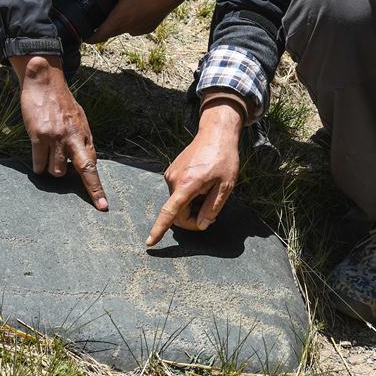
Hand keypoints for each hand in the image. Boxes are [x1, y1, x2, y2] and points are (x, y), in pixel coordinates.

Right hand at [10, 54, 108, 210]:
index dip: (97, 186)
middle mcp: (73, 137)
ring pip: (57, 171)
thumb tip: (85, 161)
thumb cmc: (62, 102)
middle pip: (85, 169)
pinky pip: (39, 163)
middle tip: (99, 205)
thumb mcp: (79, 119)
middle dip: (93, 190)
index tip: (103, 205)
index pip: (94, 164)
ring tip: (51, 157)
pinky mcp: (39, 136)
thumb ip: (81, 140)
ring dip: (54, 170)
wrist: (44, 82)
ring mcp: (56, 138)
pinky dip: (39, 166)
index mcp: (84, 134)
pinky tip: (39, 158)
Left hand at [86, 0, 186, 43]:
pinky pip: (135, 28)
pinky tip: (133, 12)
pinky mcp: (148, 28)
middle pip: (110, 33)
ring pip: (123, 30)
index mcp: (118, 21)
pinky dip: (131, 22)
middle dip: (102, 30)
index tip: (83, 37)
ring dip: (118, 25)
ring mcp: (138, 30)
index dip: (89, 38)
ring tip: (116, 14)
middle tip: (95, 23)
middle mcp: (127, 29)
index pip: (99, 37)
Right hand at [146, 101, 242, 246]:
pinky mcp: (171, 171)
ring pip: (178, 203)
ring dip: (192, 205)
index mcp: (187, 184)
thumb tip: (202, 225)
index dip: (159, 229)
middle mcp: (174, 179)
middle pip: (178, 212)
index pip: (170, 212)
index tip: (150, 242)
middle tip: (211, 211)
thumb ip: (212, 207)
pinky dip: (188, 195)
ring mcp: (170, 174)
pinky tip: (201, 184)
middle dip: (193, 218)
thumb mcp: (226, 186)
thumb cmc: (224, 158)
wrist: (215, 133)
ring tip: (208, 190)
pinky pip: (177, 193)